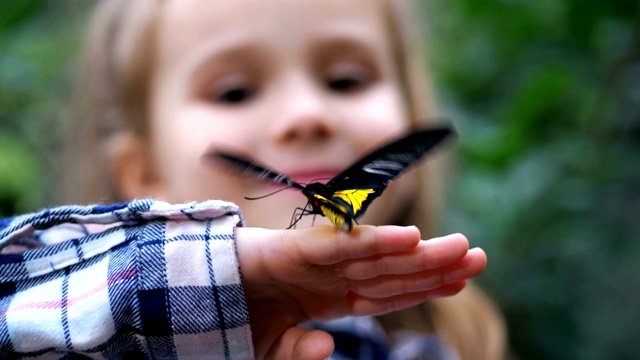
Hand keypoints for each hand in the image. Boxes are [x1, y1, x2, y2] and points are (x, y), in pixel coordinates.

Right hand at [235, 225, 485, 359]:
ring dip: (420, 253)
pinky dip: (374, 242)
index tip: (462, 280)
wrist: (190, 295)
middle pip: (393, 272)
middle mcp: (332, 276)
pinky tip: (410, 239)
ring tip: (462, 248)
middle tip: (478, 257)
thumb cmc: (234, 320)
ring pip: (378, 256)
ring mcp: (317, 262)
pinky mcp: (296, 250)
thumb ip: (300, 353)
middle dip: (436, 266)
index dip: (425, 286)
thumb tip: (328, 347)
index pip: (390, 293)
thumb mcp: (272, 352)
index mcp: (332, 298)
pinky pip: (341, 246)